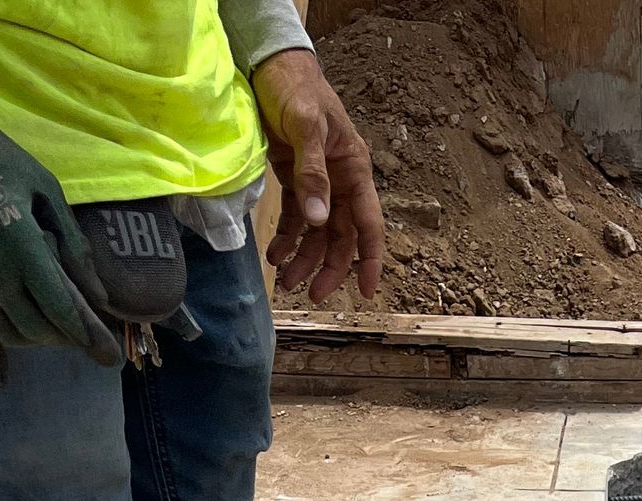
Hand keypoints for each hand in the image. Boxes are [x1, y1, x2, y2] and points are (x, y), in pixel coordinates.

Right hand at [0, 72, 118, 365]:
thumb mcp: (44, 189)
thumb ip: (74, 244)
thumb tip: (100, 297)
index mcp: (18, 242)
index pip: (60, 309)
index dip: (86, 335)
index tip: (107, 354)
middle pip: (36, 330)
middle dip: (61, 336)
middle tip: (74, 327)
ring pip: (8, 335)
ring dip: (33, 336)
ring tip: (46, 319)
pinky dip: (4, 328)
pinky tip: (16, 312)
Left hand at [253, 50, 383, 304]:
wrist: (271, 64)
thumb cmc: (296, 87)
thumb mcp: (305, 125)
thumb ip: (312, 173)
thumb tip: (319, 220)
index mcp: (353, 170)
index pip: (368, 225)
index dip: (370, 261)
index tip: (369, 292)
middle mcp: (340, 183)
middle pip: (341, 238)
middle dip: (327, 268)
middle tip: (310, 294)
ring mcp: (318, 184)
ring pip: (316, 235)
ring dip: (303, 260)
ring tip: (284, 280)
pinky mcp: (295, 181)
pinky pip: (295, 220)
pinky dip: (286, 240)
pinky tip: (274, 255)